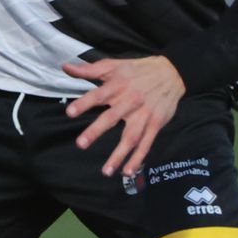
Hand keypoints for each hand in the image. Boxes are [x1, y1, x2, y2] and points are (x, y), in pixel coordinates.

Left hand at [62, 56, 184, 177]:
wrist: (171, 73)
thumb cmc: (137, 69)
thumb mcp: (113, 65)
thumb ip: (89, 70)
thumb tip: (65, 67)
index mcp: (117, 86)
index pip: (98, 95)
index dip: (84, 103)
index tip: (70, 113)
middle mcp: (130, 101)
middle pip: (111, 118)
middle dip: (96, 131)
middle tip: (81, 144)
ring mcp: (144, 115)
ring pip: (130, 137)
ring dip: (119, 155)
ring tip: (106, 171)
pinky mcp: (155, 125)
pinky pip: (146, 144)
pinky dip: (138, 159)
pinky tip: (128, 171)